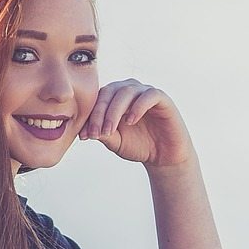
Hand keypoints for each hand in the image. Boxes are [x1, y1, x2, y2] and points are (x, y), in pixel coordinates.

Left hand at [79, 79, 194, 167]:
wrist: (164, 157)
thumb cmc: (139, 146)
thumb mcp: (116, 142)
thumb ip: (103, 134)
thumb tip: (87, 130)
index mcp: (115, 98)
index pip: (98, 99)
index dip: (90, 116)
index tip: (84, 136)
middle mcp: (129, 91)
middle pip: (109, 92)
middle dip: (100, 113)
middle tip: (97, 133)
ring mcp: (145, 92)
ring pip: (126, 91)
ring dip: (115, 111)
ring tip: (111, 130)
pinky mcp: (162, 98)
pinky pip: (149, 95)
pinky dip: (137, 107)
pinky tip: (131, 121)